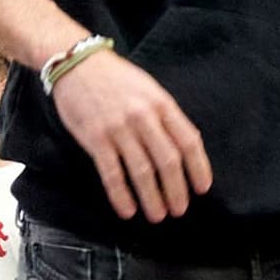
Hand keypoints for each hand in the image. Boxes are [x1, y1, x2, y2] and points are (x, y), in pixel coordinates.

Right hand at [48, 48, 208, 224]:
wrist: (76, 63)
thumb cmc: (116, 78)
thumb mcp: (149, 89)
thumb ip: (165, 116)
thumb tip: (183, 149)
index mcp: (162, 104)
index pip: (188, 141)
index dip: (199, 168)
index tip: (202, 188)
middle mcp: (143, 117)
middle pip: (168, 161)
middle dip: (176, 190)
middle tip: (179, 210)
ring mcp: (119, 129)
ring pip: (142, 172)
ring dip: (152, 198)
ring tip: (157, 216)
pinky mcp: (95, 139)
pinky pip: (112, 174)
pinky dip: (121, 196)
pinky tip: (127, 210)